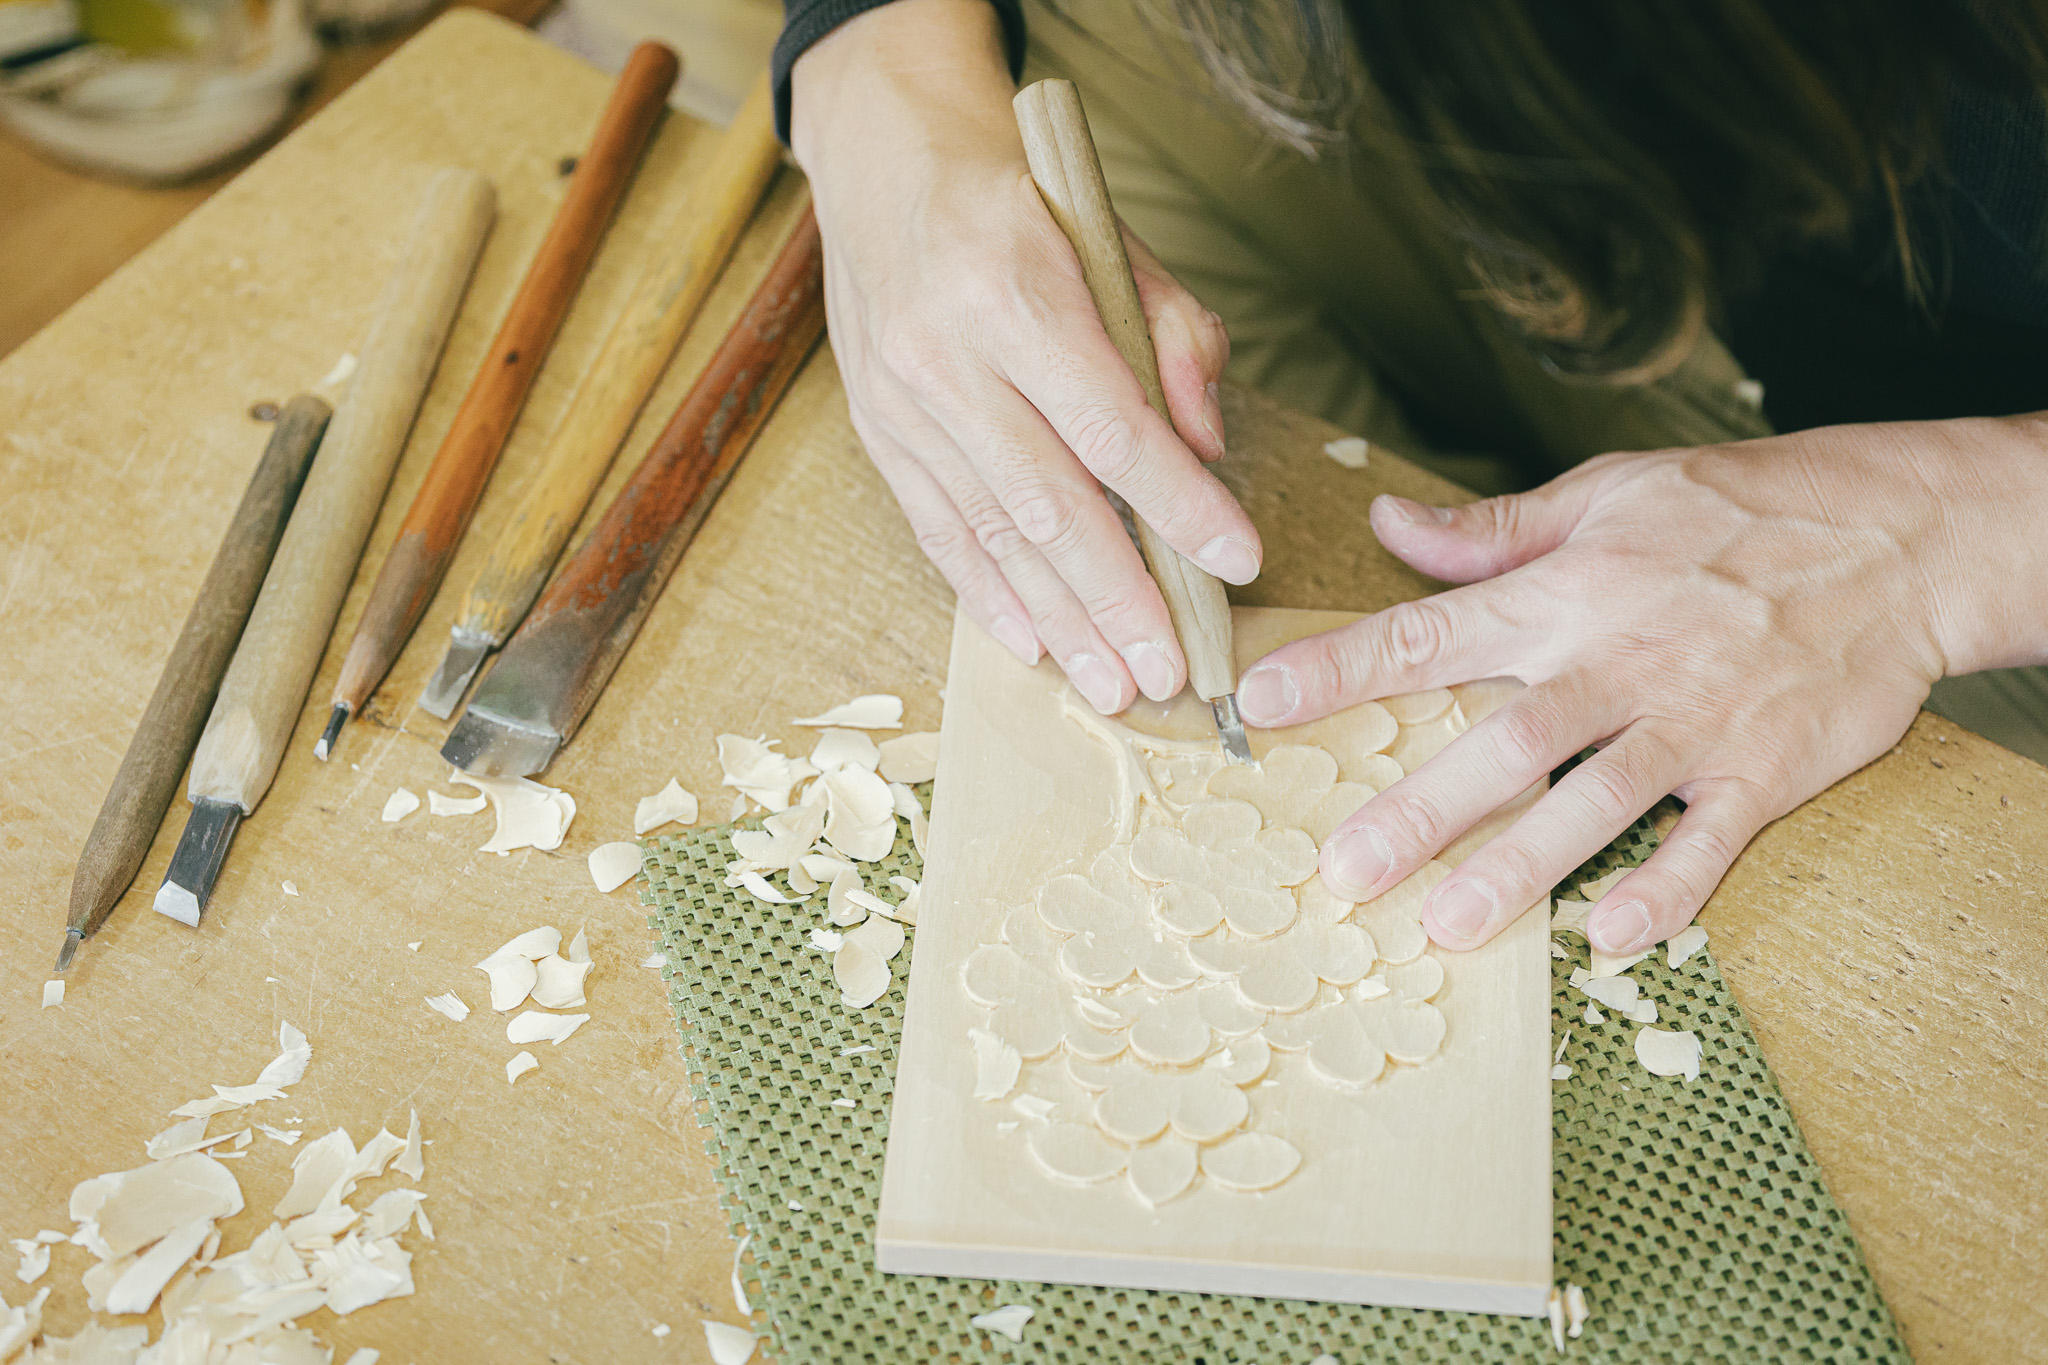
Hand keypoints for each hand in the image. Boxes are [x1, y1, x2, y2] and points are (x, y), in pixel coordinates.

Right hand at [790, 0, 1260, 714]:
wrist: (888, 166)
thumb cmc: (1020, 205)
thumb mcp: (1114, 240)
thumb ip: (1173, 338)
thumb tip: (1207, 449)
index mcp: (1015, 292)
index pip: (1113, 425)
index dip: (1179, 503)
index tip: (1237, 560)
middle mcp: (947, 356)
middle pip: (1049, 502)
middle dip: (1118, 597)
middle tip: (1172, 670)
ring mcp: (902, 404)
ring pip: (993, 533)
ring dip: (1059, 620)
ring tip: (1113, 682)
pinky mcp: (877, 434)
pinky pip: (937, 531)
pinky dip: (988, 595)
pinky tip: (1034, 644)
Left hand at [1235, 416, 2047, 954]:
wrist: (1902, 536)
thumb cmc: (1747, 509)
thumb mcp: (1610, 493)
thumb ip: (1492, 530)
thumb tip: (1387, 524)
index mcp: (1568, 592)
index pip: (1431, 633)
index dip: (1342, 667)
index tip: (1262, 700)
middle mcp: (1620, 662)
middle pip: (1505, 743)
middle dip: (1421, 808)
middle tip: (1345, 871)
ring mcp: (1694, 722)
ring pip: (1595, 803)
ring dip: (1522, 869)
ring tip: (1450, 928)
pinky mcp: (1764, 771)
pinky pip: (1709, 843)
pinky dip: (1665, 892)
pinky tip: (1610, 939)